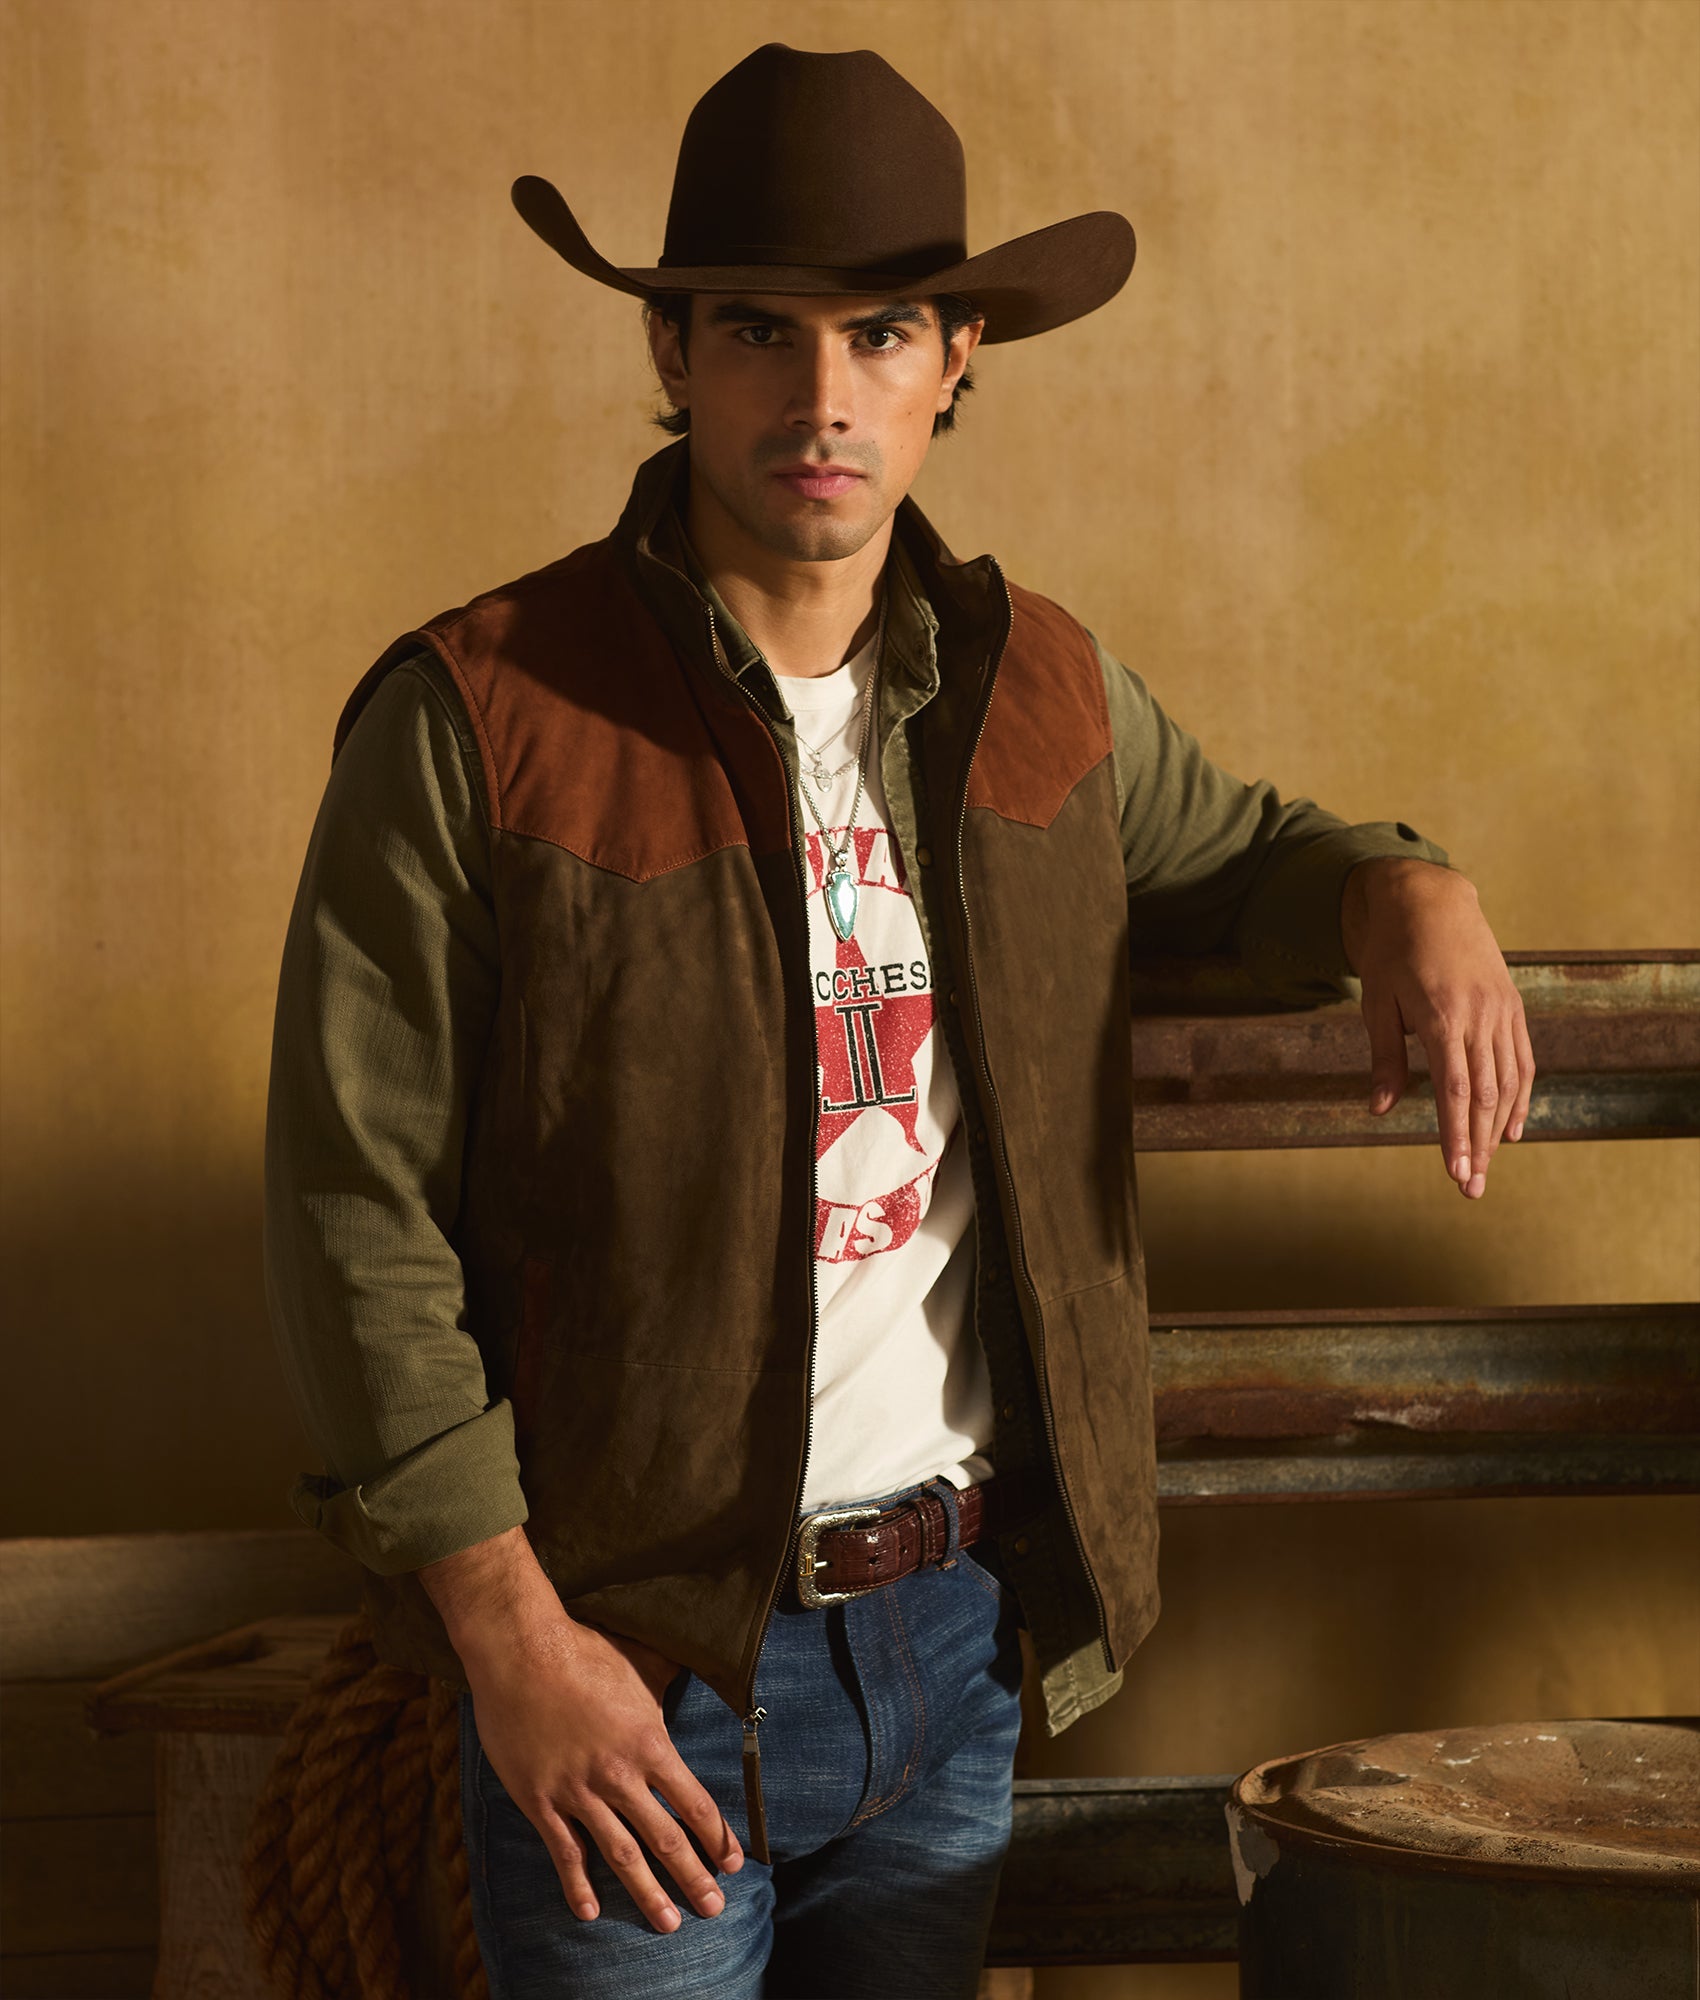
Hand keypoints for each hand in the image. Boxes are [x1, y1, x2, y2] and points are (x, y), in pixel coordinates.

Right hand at [420, 1527, 741, 1931]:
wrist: (520, 1651)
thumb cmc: (584, 1651)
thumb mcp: (641, 1661)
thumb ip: (671, 1677)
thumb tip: (704, 1658)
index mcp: (649, 1743)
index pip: (694, 1804)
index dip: (717, 1838)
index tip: (732, 1863)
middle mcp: (619, 1775)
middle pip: (665, 1839)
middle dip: (693, 1878)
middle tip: (713, 1909)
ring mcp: (578, 1791)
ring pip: (621, 1854)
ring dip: (646, 1893)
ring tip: (667, 1924)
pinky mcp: (540, 1798)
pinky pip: (564, 1851)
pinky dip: (577, 1884)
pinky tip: (590, 1911)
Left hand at [1341, 859, 1535, 1197]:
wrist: (1430, 898)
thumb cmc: (1392, 951)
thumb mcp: (1377, 1000)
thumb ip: (1384, 1056)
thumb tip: (1379, 1109)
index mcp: (1441, 1015)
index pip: (1453, 1089)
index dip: (1456, 1134)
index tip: (1455, 1172)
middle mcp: (1479, 1015)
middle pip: (1484, 1094)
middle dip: (1478, 1146)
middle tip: (1471, 1190)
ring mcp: (1501, 1010)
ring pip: (1507, 1082)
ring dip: (1498, 1129)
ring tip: (1487, 1168)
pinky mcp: (1512, 1006)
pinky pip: (1521, 1059)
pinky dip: (1519, 1096)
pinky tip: (1511, 1129)